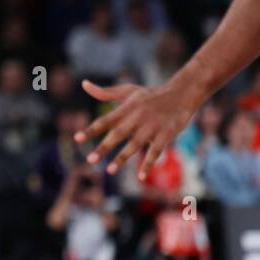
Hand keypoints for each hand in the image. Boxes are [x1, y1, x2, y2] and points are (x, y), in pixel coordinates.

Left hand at [74, 79, 198, 180]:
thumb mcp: (128, 91)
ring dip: (122, 158)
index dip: (91, 130)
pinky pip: (156, 151)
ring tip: (109, 170)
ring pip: (135, 144)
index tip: (77, 138)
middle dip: (104, 147)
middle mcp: (137, 117)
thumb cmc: (150, 95)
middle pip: (118, 134)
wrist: (182, 93)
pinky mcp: (166, 134)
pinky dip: (148, 163)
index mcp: (126, 108)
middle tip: (90, 159)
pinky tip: (141, 176)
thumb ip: (105, 93)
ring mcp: (152, 127)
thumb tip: (84, 84)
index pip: (105, 120)